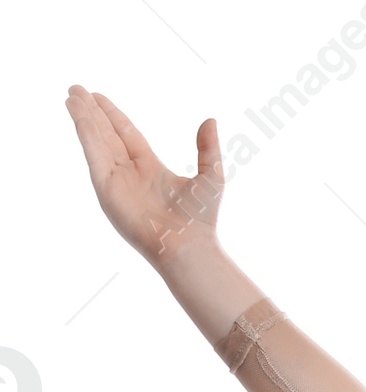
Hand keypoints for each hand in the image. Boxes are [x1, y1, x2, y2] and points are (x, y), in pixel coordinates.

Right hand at [65, 86, 223, 265]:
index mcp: (151, 168)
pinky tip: (78, 115)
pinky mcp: (108, 191)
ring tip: (71, 95)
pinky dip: (86, 135)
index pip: (125, 133)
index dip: (111, 114)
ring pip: (97, 141)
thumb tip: (211, 120)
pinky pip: (94, 156)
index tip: (96, 96)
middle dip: (91, 111)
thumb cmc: (201, 219)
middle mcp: (131, 174)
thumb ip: (208, 148)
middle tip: (76, 89)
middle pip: (106, 134)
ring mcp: (117, 182)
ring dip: (83, 118)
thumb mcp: (211, 175)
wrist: (189, 246)